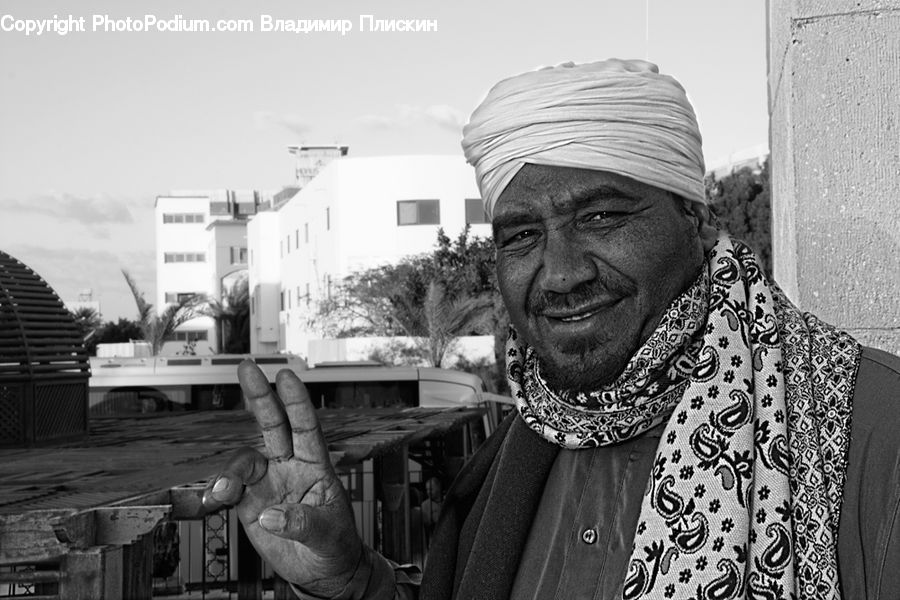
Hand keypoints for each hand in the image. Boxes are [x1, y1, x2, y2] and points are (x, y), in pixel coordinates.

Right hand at [202, 360, 362, 595]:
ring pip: (244, 460)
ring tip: (223, 492)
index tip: (286, 375)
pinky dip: (217, 491)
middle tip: (246, 367)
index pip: (307, 427)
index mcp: (316, 465)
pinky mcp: (249, 503)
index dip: (296, 401)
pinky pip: (229, 489)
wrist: (322, 571)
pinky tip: (212, 500)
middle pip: (273, 425)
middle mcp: (289, 466)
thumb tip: (270, 515)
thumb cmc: (335, 545)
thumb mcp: (329, 535)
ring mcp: (268, 483)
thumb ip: (303, 524)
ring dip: (230, 470)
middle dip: (260, 396)